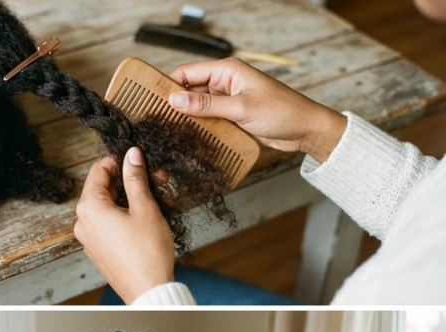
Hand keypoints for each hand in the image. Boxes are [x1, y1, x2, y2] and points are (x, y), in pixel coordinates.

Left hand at [74, 148, 175, 302]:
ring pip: (112, 206)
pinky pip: (112, 223)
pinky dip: (129, 215)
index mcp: (89, 207)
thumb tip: (131, 155)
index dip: (120, 162)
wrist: (148, 290)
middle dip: (133, 182)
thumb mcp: (145, 207)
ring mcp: (89, 237)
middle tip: (160, 179)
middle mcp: (83, 221)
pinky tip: (152, 215)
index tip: (140, 160)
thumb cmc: (147, 252)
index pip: (99, 170)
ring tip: (163, 198)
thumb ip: (135, 178)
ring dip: (136, 198)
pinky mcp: (99, 248)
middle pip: (106, 189)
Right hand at [168, 58, 346, 161]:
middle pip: (189, 89)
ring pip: (196, 106)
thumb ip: (206, 104)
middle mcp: (225, 82)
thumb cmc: (282, 112)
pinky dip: (198, 126)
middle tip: (155, 120)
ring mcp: (228, 99)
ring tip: (167, 130)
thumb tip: (175, 99)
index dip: (168, 84)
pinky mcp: (231, 115)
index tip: (150, 100)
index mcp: (227, 70)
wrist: (306, 130)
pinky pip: (208, 118)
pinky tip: (187, 136)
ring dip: (186, 117)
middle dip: (174, 103)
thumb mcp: (241, 108)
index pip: (187, 72)